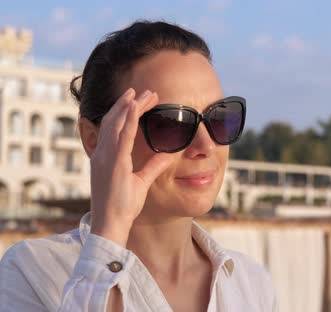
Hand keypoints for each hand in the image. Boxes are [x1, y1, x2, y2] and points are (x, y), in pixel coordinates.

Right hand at [89, 88, 174, 246]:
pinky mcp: (114, 163)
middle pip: (114, 120)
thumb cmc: (122, 206)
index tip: (137, 99)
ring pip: (116, 122)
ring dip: (130, 105)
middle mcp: (103, 154)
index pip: (114, 127)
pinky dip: (128, 119)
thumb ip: (154, 166)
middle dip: (128, 103)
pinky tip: (135, 106)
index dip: (124, 111)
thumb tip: (169, 154)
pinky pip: (121, 136)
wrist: (111, 223)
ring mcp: (106, 158)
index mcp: (106, 157)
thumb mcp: (141, 181)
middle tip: (145, 91)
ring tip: (144, 93)